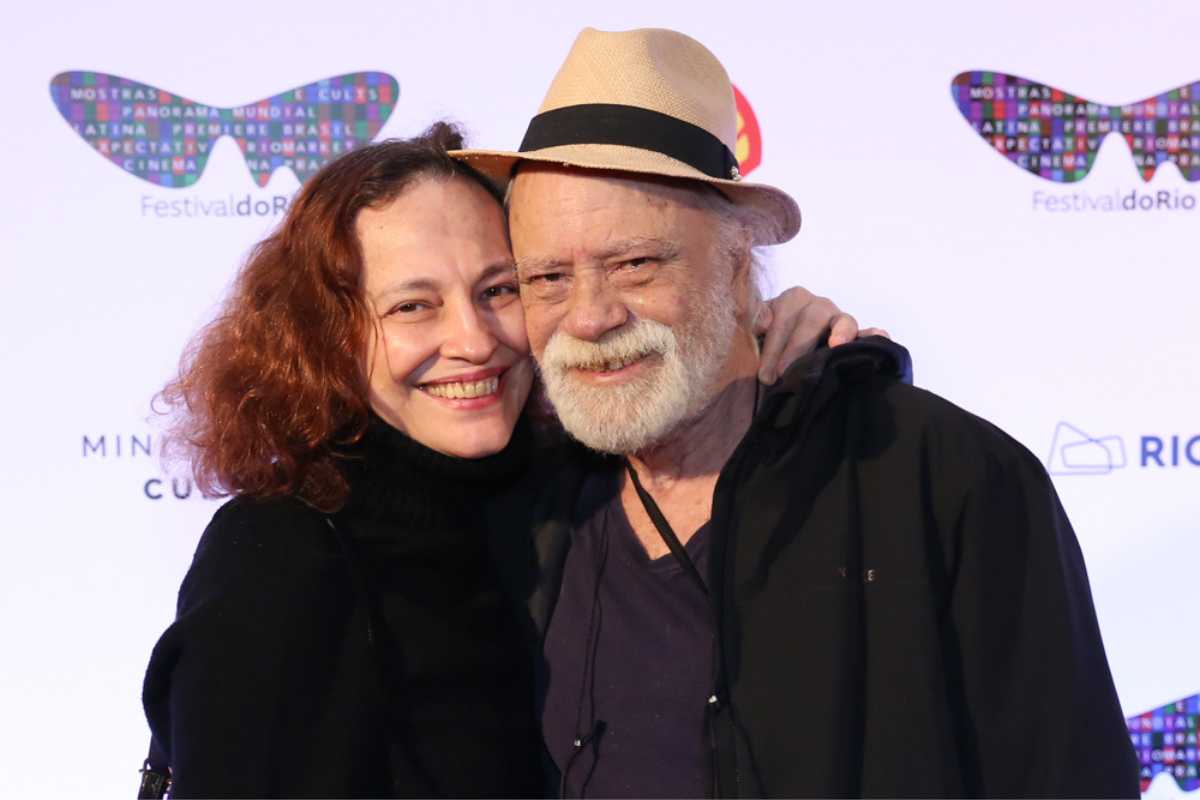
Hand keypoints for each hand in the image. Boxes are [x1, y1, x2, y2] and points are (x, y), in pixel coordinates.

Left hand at [753, 288, 890, 383]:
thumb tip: (762, 324)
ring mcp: (840, 320)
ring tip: (836, 346)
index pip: (784, 316)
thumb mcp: (754, 336)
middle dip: (797, 347)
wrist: (780, 366)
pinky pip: (871, 334)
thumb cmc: (766, 349)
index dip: (775, 345)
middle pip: (812, 318)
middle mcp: (818, 306)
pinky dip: (876, 336)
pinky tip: (880, 339)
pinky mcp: (859, 338)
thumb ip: (754, 326)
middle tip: (784, 375)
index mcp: (792, 300)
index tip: (766, 375)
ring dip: (841, 333)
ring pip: (844, 320)